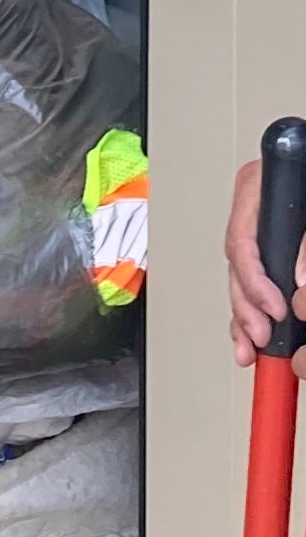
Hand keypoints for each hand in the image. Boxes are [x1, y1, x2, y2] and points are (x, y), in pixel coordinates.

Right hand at [228, 155, 305, 363]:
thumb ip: (305, 240)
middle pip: (237, 265)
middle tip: (263, 336)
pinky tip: (249, 339)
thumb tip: (298, 277)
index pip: (241, 239)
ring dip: (243, 318)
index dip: (254, 280)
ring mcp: (258, 228)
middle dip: (246, 308)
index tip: (274, 308)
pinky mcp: (270, 247)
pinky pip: (251, 282)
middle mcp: (254, 209)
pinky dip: (250, 312)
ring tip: (250, 349)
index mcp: (257, 187)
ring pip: (240, 279)